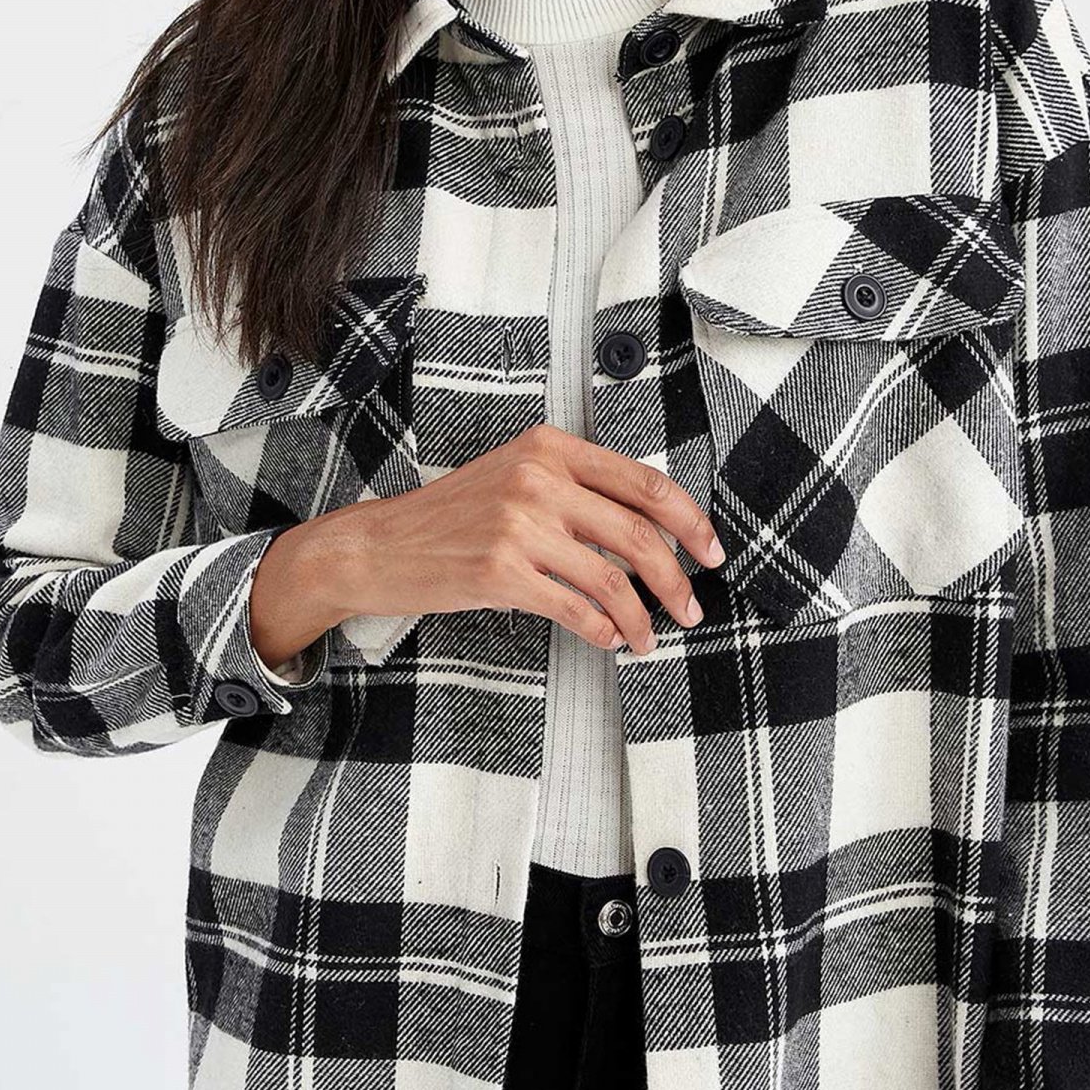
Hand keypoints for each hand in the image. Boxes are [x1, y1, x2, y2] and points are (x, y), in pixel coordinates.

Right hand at [247, 424, 726, 668]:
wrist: (379, 546)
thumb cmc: (451, 519)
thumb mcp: (514, 478)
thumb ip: (575, 490)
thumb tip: (648, 531)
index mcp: (549, 448)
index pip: (643, 483)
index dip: (689, 521)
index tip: (710, 552)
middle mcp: (537, 479)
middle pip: (638, 533)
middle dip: (676, 578)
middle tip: (690, 608)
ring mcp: (519, 525)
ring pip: (613, 579)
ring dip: (643, 617)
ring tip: (650, 637)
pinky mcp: (501, 572)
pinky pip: (577, 609)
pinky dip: (605, 632)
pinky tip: (611, 641)